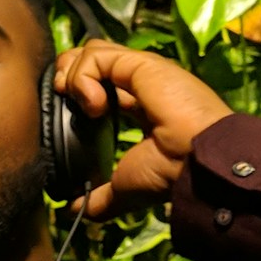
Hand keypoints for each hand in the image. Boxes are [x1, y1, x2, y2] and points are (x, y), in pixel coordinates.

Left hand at [52, 40, 231, 221]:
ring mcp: (142, 71)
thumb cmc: (171, 173)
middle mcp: (142, 84)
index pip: (102, 86)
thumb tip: (76, 210)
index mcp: (142, 106)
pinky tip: (94, 104)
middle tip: (63, 102)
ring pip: (91, 50)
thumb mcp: (128, 186)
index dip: (78, 93)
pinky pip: (96, 55)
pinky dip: (83, 77)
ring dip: (73, 74)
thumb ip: (101, 196)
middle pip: (93, 60)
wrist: (197, 163)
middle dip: (68, 76)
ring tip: (80, 103)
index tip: (69, 117)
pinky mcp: (140, 63)